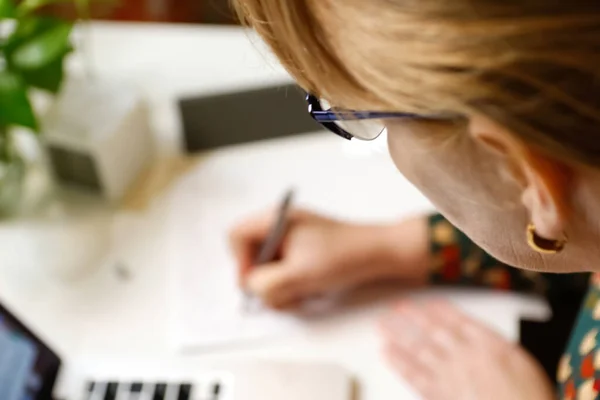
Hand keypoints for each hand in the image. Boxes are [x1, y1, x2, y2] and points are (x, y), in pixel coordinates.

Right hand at [229, 209, 429, 307]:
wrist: (381, 253)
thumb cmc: (342, 257)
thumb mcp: (299, 275)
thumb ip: (267, 283)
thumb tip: (251, 288)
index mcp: (276, 219)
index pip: (236, 235)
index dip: (241, 262)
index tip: (257, 283)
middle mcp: (280, 224)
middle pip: (250, 253)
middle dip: (262, 278)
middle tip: (282, 293)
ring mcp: (292, 237)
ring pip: (266, 266)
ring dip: (278, 285)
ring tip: (302, 291)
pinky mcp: (303, 250)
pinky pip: (282, 269)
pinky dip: (290, 284)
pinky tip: (309, 288)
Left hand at [380, 300, 553, 399]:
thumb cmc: (530, 398)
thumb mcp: (522, 362)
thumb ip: (493, 344)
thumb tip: (474, 333)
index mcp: (488, 343)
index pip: (456, 319)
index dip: (437, 309)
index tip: (424, 302)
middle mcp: (465, 355)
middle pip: (432, 330)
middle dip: (412, 316)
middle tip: (395, 306)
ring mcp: (450, 376)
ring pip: (418, 348)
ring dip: (398, 334)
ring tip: (382, 324)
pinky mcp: (439, 396)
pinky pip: (414, 376)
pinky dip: (399, 363)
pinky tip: (386, 352)